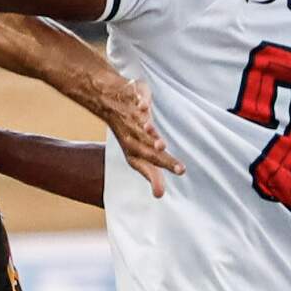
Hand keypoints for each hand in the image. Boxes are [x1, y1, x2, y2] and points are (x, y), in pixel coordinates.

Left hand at [91, 75, 184, 197]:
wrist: (109, 103)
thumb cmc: (130, 134)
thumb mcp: (139, 155)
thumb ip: (152, 174)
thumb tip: (159, 195)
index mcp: (135, 148)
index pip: (150, 160)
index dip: (163, 165)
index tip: (181, 170)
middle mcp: (133, 133)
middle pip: (144, 141)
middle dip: (153, 144)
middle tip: (163, 147)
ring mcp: (132, 114)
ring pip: (138, 122)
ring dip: (144, 125)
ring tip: (148, 126)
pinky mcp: (134, 95)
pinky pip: (136, 99)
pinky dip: (139, 101)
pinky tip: (143, 105)